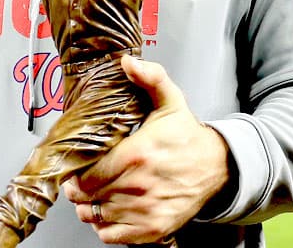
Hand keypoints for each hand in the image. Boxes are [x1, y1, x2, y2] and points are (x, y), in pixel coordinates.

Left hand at [63, 56, 229, 244]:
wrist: (218, 167)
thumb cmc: (187, 137)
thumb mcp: (170, 101)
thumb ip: (149, 77)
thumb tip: (128, 62)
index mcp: (137, 154)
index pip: (86, 174)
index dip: (74, 173)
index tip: (76, 167)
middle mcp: (138, 186)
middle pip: (87, 196)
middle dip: (79, 189)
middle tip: (81, 180)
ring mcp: (146, 210)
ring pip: (96, 216)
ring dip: (90, 207)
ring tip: (95, 195)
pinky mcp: (153, 229)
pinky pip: (112, 236)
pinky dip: (105, 227)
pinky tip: (111, 211)